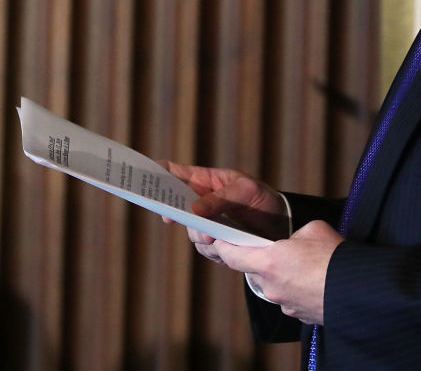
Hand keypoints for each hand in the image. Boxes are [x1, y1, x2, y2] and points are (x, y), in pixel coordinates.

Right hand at [161, 162, 289, 243]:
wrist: (280, 225)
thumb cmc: (260, 197)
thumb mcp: (245, 190)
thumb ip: (220, 199)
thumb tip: (193, 210)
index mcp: (204, 180)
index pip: (173, 172)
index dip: (155, 172)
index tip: (140, 174)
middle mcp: (199, 202)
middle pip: (173, 205)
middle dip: (170, 211)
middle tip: (169, 215)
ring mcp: (205, 223)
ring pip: (190, 231)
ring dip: (200, 234)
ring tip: (213, 236)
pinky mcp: (214, 243)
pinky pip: (205, 248)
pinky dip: (214, 247)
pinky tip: (227, 244)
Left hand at [213, 220, 342, 324]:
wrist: (356, 288)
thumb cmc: (334, 256)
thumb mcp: (312, 229)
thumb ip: (293, 235)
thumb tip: (292, 243)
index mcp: (269, 261)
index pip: (232, 256)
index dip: (224, 247)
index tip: (221, 241)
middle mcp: (270, 286)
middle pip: (254, 271)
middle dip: (262, 261)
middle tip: (279, 250)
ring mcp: (283, 303)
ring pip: (272, 286)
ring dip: (281, 275)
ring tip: (304, 265)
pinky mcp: (298, 315)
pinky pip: (289, 298)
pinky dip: (296, 289)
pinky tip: (313, 280)